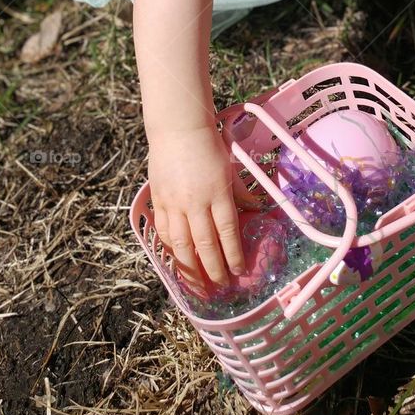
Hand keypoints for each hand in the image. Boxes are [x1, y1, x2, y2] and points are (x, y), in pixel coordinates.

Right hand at [148, 124, 244, 292]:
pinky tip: (177, 259)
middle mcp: (196, 202)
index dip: (233, 255)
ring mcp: (175, 203)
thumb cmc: (209, 145)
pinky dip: (170, 248)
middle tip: (220, 286)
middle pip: (205, 244)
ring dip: (190, 267)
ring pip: (181, 243)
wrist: (178, 129)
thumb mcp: (230, 167)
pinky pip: (164, 230)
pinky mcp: (159, 200)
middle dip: (213, 269)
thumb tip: (255, 209)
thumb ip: (240, 192)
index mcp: (218, 193)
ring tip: (197, 283)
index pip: (228, 232)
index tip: (238, 271)